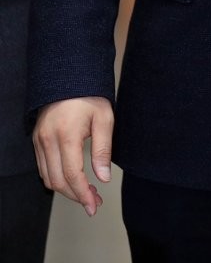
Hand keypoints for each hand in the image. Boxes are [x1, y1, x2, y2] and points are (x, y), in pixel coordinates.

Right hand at [33, 96, 113, 215]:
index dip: (83, 195)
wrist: (69, 74)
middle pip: (57, 181)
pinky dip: (56, 178)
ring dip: (65, 190)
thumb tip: (103, 177)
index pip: (71, 175)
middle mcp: (48, 139)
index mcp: (66, 134)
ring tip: (86, 193)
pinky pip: (43, 167)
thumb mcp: (104, 117)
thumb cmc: (89, 94)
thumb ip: (103, 149)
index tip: (94, 205)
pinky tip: (71, 179)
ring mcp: (39, 140)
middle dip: (76, 196)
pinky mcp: (37, 139)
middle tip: (94, 201)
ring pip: (47, 178)